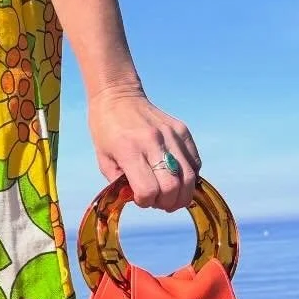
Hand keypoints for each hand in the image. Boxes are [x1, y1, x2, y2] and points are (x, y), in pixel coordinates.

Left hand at [88, 82, 201, 211]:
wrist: (118, 95)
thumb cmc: (106, 129)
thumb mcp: (103, 159)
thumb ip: (120, 183)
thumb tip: (138, 199)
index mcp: (129, 150)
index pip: (147, 189)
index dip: (145, 201)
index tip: (140, 199)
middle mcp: (154, 142)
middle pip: (172, 187)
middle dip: (166, 203)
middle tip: (158, 202)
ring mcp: (172, 135)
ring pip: (189, 177)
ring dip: (181, 194)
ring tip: (170, 196)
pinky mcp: (183, 130)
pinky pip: (195, 162)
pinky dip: (189, 177)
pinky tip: (177, 178)